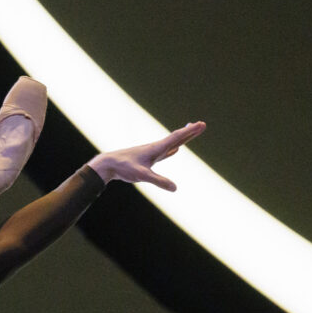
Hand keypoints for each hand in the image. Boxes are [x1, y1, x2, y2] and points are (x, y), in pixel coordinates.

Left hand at [87, 121, 205, 190]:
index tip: (201, 124)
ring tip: (191, 132)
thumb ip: (158, 181)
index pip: (176, 138)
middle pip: (176, 138)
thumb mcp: (142, 176)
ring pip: (171, 144)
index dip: (190, 132)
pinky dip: (172, 150)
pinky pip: (164, 153)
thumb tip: (175, 188)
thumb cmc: (124, 168)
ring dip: (182, 139)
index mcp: (156, 149)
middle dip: (190, 132)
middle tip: (202, 125)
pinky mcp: (147, 159)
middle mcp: (155, 148)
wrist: (108, 164)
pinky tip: (175, 150)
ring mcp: (151, 153)